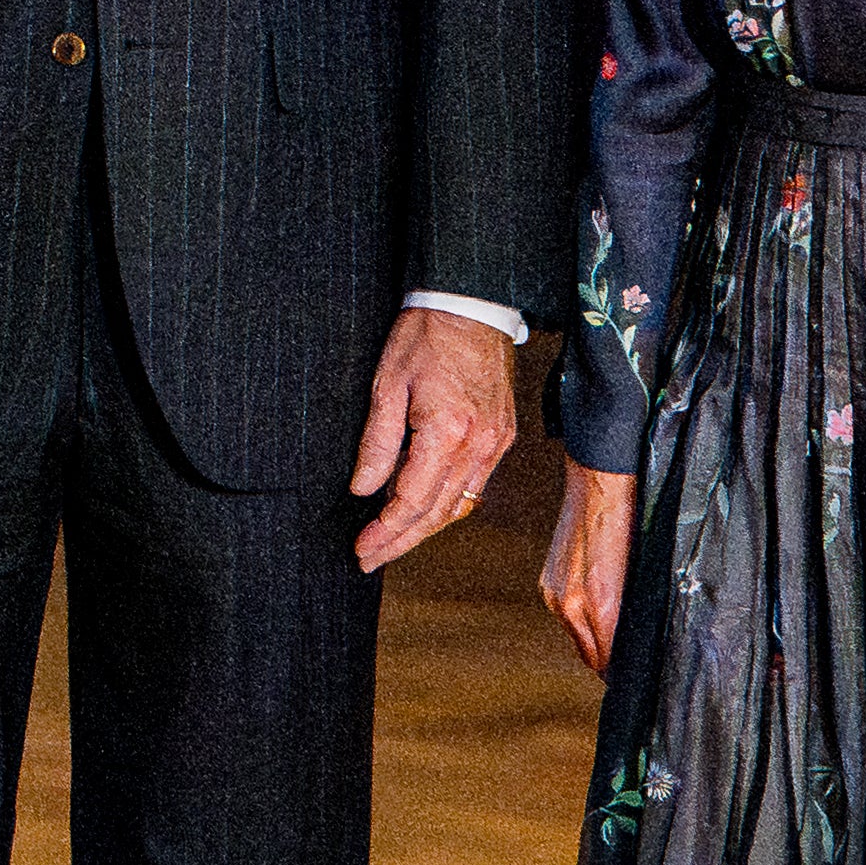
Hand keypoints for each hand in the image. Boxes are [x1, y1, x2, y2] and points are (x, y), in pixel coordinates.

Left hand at [351, 304, 516, 572]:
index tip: (362, 548)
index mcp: (449, 432)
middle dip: (402, 540)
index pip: (414, 500)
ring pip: (460, 505)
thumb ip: (378, 441)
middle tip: (370, 558)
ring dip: (425, 529)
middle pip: (439, 513)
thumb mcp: (388, 383)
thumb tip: (364, 488)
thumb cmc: (425, 336)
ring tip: (391, 543)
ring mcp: (497, 444)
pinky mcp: (503, 437)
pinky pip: (474, 485)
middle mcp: (480, 446)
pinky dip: (448, 505)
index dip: (386, 530)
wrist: (472, 306)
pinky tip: (423, 511)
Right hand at [541, 459, 635, 670]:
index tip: (638, 673)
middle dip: (609, 662)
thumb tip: (636, 643)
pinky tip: (598, 608)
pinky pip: (566, 618)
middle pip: (590, 658)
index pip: (607, 663)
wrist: (598, 484)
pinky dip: (582, 621)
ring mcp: (553, 594)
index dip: (624, 672)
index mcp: (598, 603)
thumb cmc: (630, 523)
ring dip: (595, 641)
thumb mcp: (640, 575)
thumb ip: (633, 615)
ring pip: (577, 639)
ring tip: (617, 633)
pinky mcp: (546, 583)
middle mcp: (568, 604)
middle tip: (632, 661)